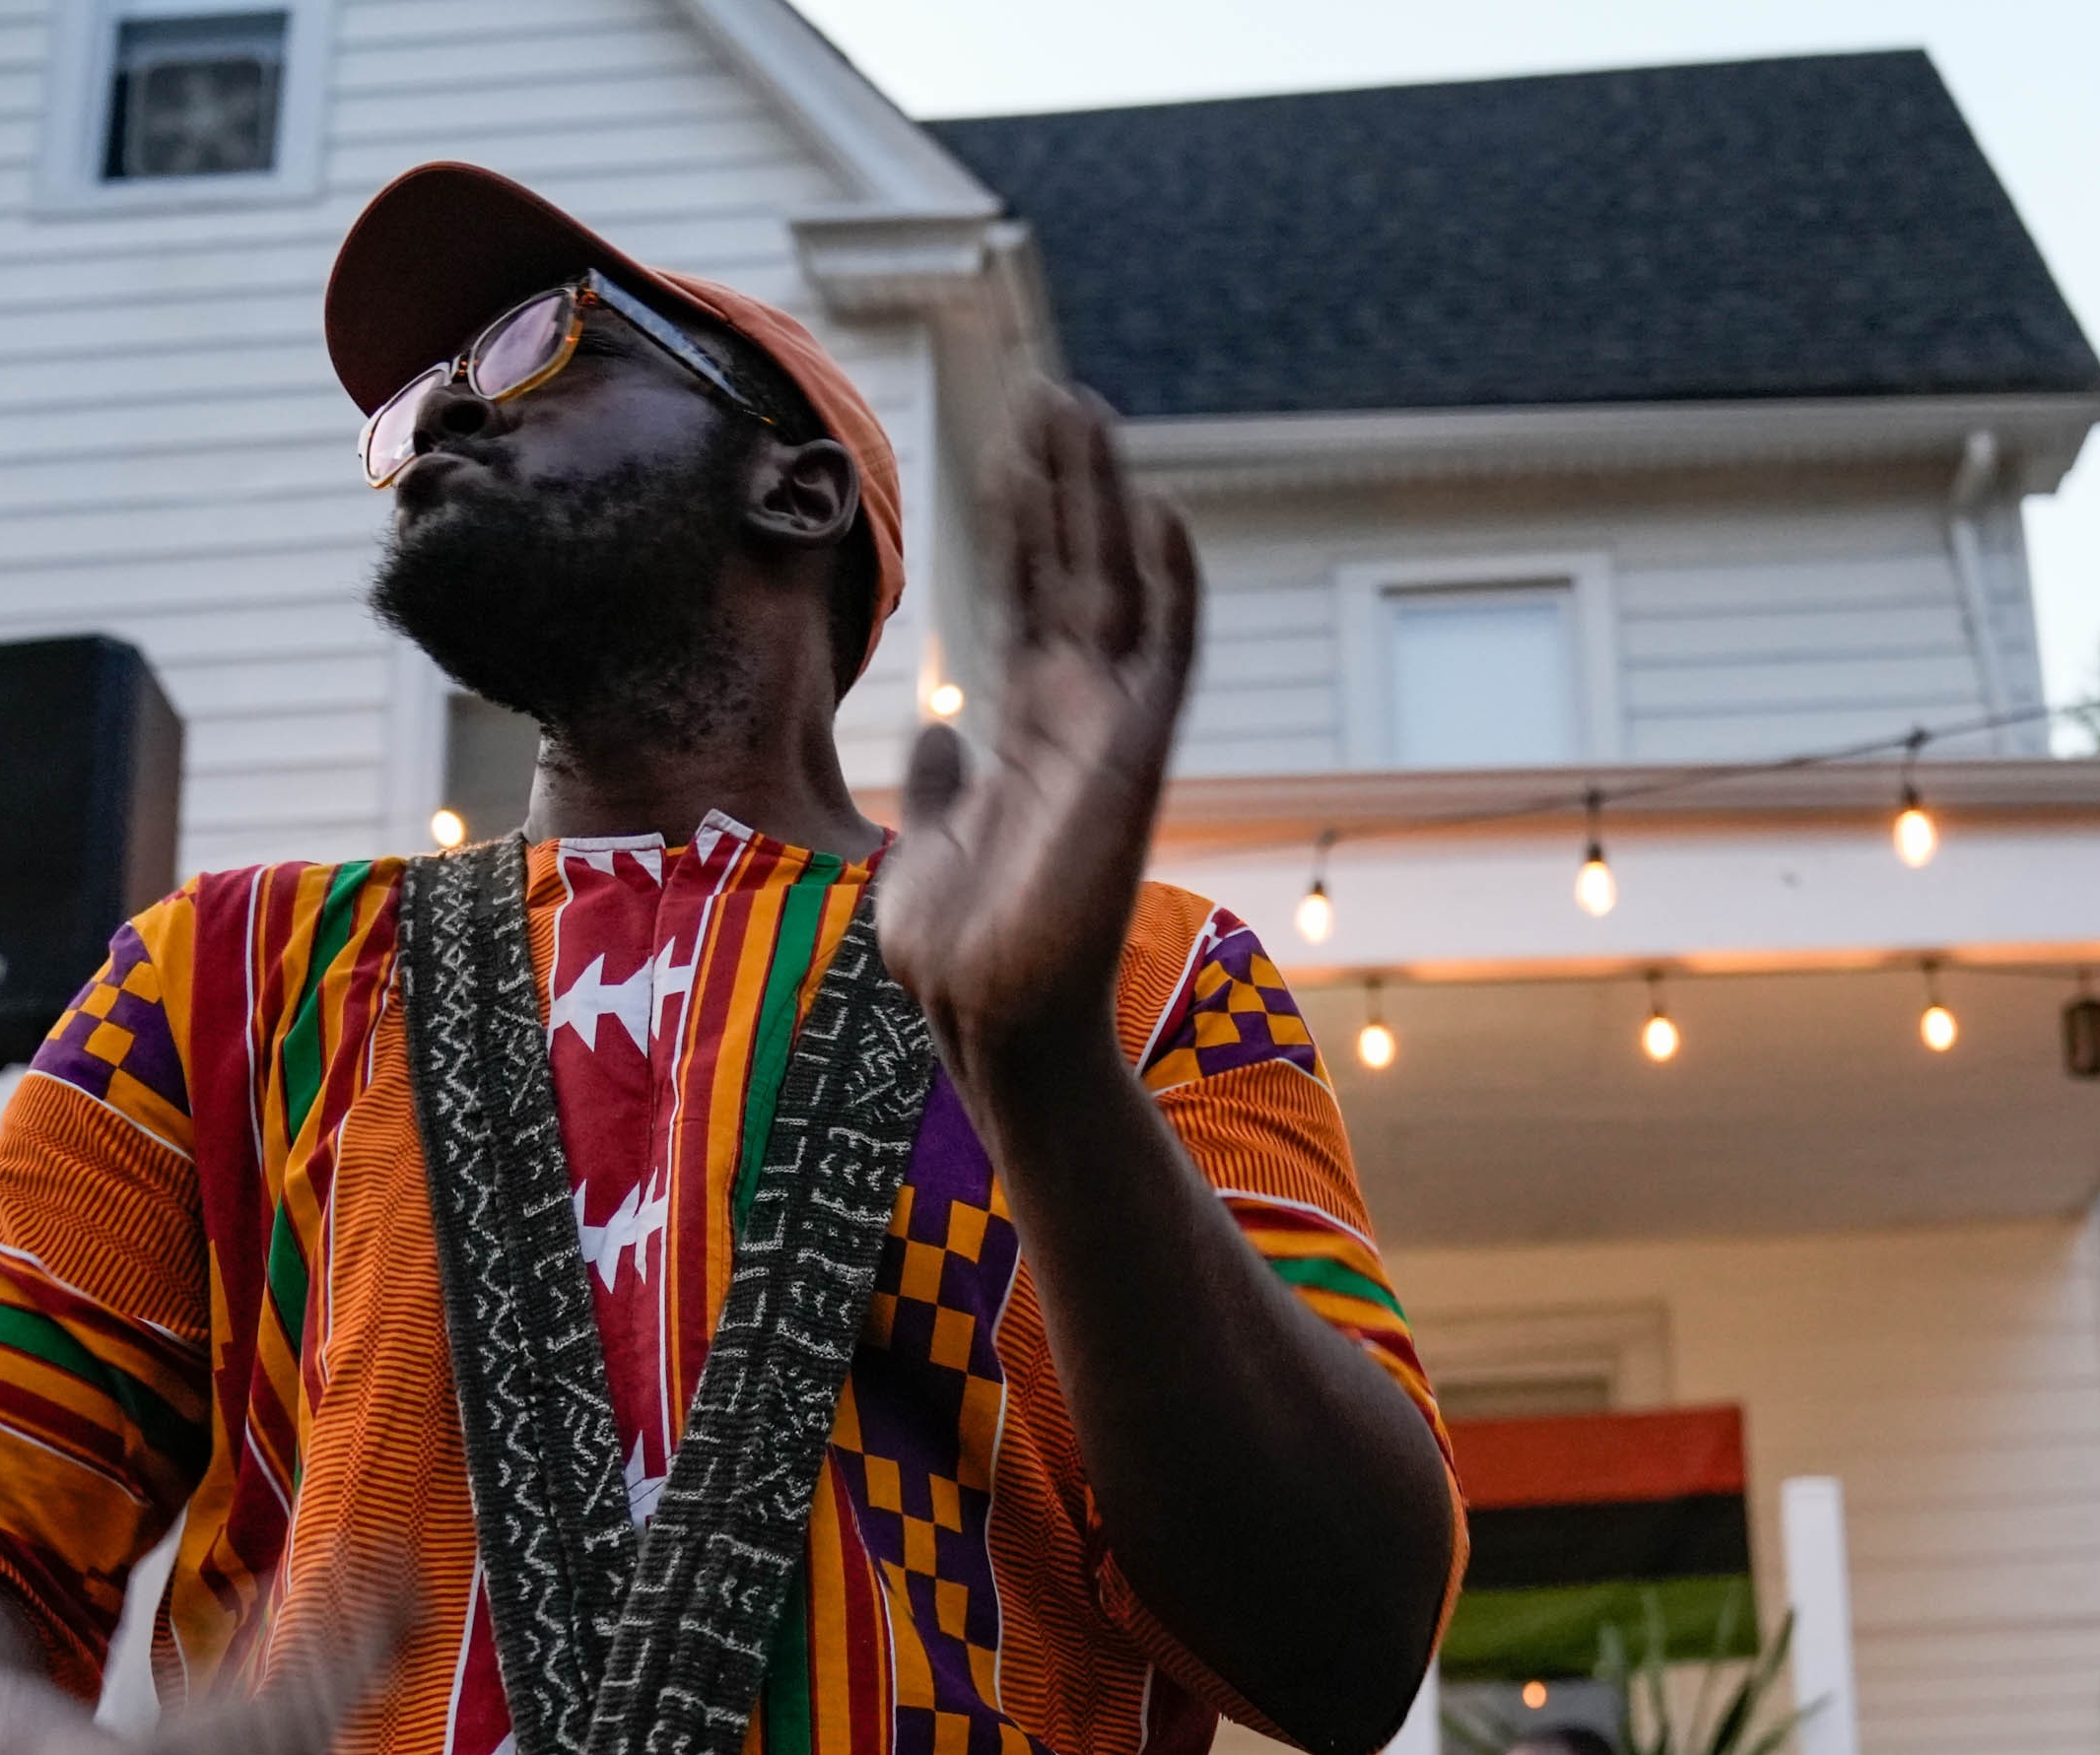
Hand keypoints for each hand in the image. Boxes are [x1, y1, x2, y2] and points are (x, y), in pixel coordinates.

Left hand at [878, 386, 1201, 1101]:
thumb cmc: (959, 956)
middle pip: (1072, 570)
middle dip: (1062, 481)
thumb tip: (941, 727)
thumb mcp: (927, 846)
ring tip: (1084, 409)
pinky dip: (1172, 583)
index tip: (1012, 445)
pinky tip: (1160, 508)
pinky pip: (1166, 654)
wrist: (987, 1017)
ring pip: (1115, 586)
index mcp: (1025, 732)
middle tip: (1052, 391)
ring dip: (1103, 499)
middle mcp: (1074, 718)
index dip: (1021, 521)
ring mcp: (1110, 732)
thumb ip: (941, 780)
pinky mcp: (1135, 756)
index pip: (1025, 599)